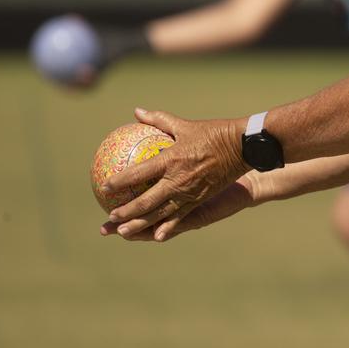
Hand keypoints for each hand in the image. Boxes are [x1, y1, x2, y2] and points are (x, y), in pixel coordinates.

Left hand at [100, 108, 247, 240]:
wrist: (243, 148)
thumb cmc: (213, 133)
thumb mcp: (184, 125)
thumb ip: (159, 120)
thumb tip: (137, 112)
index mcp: (171, 160)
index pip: (138, 173)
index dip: (120, 181)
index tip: (105, 186)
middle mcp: (177, 181)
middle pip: (146, 202)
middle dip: (125, 211)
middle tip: (110, 216)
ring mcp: (189, 193)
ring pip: (160, 214)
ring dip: (140, 224)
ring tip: (124, 231)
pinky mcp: (199, 200)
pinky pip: (179, 216)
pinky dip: (167, 227)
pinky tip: (157, 236)